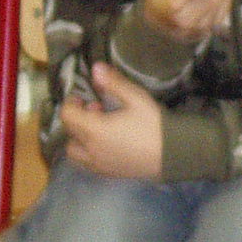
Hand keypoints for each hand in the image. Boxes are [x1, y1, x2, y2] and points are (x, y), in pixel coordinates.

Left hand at [61, 63, 165, 179]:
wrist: (174, 155)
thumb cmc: (154, 125)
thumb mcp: (136, 98)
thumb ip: (113, 83)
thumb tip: (96, 68)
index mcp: (94, 130)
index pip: (67, 115)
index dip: (71, 103)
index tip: (83, 96)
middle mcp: (91, 150)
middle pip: (69, 134)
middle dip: (76, 120)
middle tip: (96, 110)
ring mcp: (99, 165)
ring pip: (75, 153)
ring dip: (79, 139)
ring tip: (98, 130)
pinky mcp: (110, 174)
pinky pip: (88, 164)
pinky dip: (89, 152)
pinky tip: (107, 144)